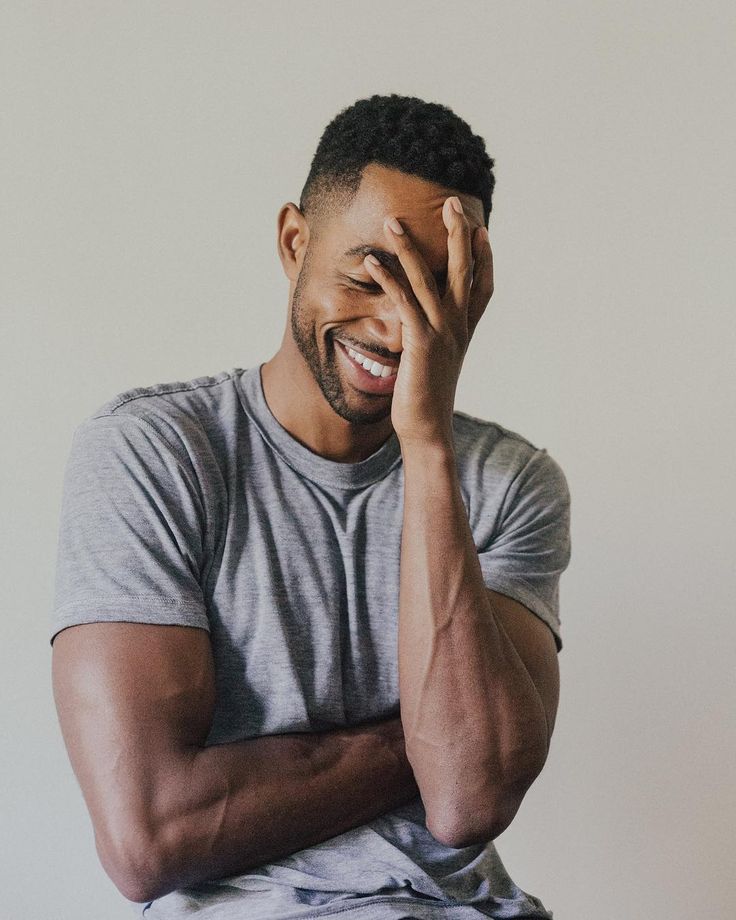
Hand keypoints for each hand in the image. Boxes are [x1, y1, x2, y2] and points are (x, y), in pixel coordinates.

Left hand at [363, 196, 493, 447]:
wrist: (427, 430)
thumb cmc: (425, 400)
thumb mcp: (434, 364)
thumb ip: (431, 341)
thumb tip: (419, 330)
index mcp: (464, 332)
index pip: (483, 287)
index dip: (485, 257)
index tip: (482, 230)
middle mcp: (458, 328)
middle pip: (464, 271)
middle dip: (459, 234)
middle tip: (453, 202)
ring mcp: (441, 334)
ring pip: (428, 279)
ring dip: (409, 246)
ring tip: (392, 220)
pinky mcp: (420, 343)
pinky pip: (403, 301)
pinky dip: (388, 278)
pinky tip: (373, 260)